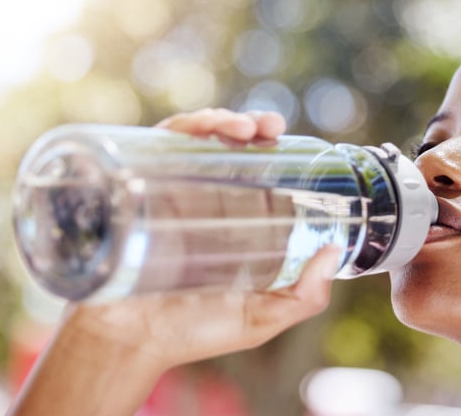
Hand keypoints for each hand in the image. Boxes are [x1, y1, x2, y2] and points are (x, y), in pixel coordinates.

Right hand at [10, 109, 336, 415]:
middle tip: (271, 127)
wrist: (126, 342)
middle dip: (255, 125)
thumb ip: (304, 298)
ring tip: (243, 127)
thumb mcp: (260, 320)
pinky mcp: (141, 189)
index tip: (294, 145)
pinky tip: (205, 127)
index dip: (279, 151)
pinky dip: (184, 125)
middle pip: (232, 147)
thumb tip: (333, 253)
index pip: (260, 172)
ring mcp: (172, 193)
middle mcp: (205, 201)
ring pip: (199, 139)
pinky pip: (161, 145)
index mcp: (235, 223)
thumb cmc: (191, 333)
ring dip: (223, 118)